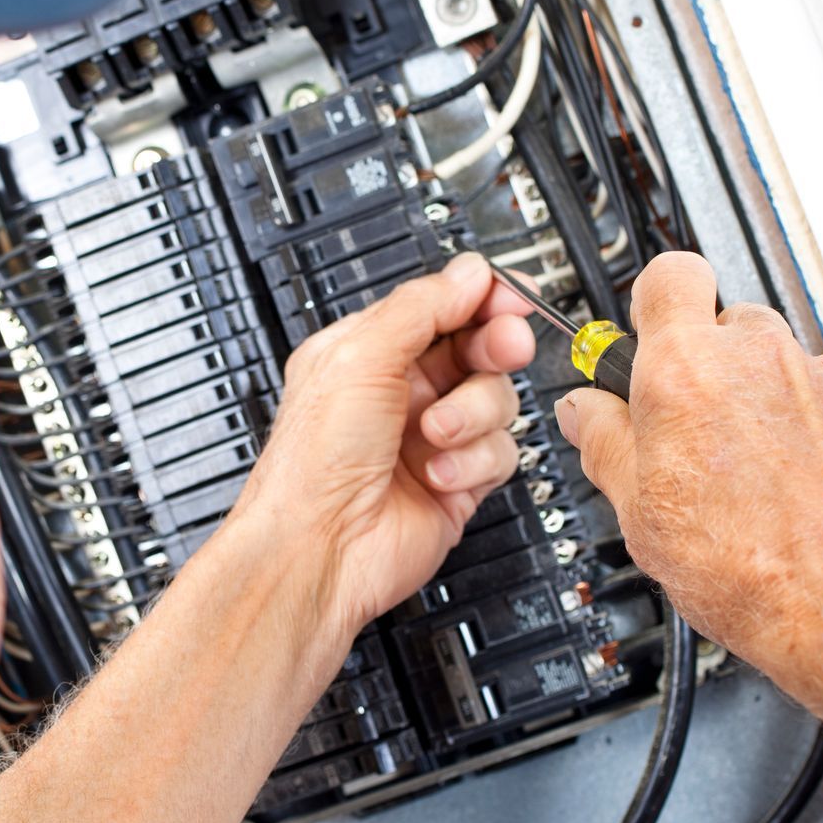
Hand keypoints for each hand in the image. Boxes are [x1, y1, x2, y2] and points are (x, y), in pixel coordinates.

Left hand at [230, 253, 536, 648]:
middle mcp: (401, 391)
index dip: (481, 298)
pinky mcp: (460, 481)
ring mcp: (433, 437)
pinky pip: (501, 452)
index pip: (441, 306)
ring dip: (471, 415)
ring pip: (497, 399)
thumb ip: (422, 308)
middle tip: (506, 345)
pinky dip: (473, 461)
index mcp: (368, 351)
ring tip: (434, 435)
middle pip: (479, 346)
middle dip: (495, 345)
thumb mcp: (360, 358)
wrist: (320, 549)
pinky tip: (438, 473)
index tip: (509, 296)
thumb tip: (470, 274)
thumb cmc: (313, 463)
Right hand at [553, 252, 822, 708]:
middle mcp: (761, 356)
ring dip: (773, 402)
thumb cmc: (749, 572)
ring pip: (788, 365)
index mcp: (686, 372)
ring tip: (767, 475)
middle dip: (714, 368)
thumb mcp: (638, 514)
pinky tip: (815, 485)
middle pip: (729, 324)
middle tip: (704, 434)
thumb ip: (605, 442)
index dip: (658, 303)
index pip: (668, 276)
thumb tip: (585, 412)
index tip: (653, 336)